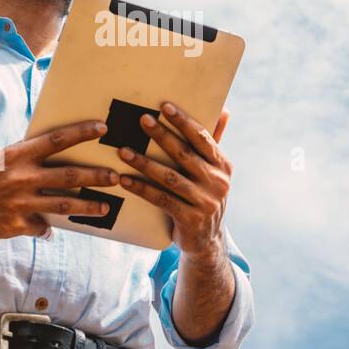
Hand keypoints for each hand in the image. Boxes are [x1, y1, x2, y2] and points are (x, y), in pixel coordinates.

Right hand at [0, 119, 118, 241]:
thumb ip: (21, 156)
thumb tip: (44, 148)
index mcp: (17, 156)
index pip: (56, 140)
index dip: (81, 132)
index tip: (103, 128)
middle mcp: (22, 177)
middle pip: (69, 174)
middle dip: (96, 175)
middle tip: (117, 176)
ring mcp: (21, 203)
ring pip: (64, 204)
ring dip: (88, 206)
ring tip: (105, 206)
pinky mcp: (16, 225)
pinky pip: (41, 227)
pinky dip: (49, 227)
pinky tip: (55, 228)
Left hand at [115, 102, 232, 257]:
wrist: (208, 241)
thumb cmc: (204, 197)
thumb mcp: (214, 172)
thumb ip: (214, 143)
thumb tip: (225, 111)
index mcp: (223, 166)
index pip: (203, 138)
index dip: (184, 122)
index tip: (165, 107)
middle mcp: (218, 183)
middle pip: (185, 154)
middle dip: (162, 135)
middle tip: (143, 120)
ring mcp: (205, 202)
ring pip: (170, 177)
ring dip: (144, 162)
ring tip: (123, 151)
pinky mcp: (190, 219)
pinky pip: (161, 199)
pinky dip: (141, 188)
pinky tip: (125, 180)